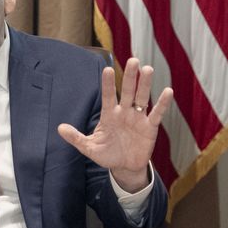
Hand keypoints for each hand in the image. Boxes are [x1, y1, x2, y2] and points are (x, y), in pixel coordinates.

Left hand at [57, 58, 172, 191]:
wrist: (124, 167)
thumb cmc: (107, 155)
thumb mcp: (89, 148)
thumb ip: (76, 138)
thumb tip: (59, 128)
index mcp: (109, 115)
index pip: (108, 96)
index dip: (108, 84)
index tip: (107, 69)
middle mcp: (124, 112)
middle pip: (128, 91)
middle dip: (130, 76)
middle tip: (133, 60)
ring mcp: (138, 118)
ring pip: (142, 97)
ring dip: (144, 84)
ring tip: (147, 69)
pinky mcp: (150, 127)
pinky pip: (157, 113)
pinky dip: (162, 103)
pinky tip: (168, 91)